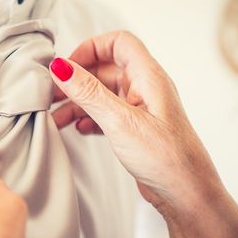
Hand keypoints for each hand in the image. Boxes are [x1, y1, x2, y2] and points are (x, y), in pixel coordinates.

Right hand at [49, 31, 224, 220]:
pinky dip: (89, 118)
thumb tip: (61, 67)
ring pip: (103, 94)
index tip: (67, 67)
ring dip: (78, 102)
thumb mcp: (120, 122)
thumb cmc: (165, 158)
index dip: (91, 48)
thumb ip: (89, 93)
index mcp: (148, 77)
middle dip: (77, 79)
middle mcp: (145, 89)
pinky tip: (77, 130)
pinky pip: (106, 114)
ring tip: (56, 117)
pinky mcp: (135, 130)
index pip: (118, 43)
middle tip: (52, 94)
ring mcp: (140, 109)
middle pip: (105, 69)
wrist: (185, 194)